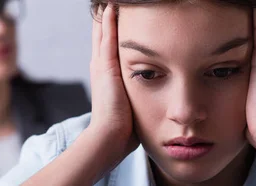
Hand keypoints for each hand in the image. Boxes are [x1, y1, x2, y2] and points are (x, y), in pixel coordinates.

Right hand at [89, 3, 138, 156]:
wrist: (110, 137)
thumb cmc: (123, 129)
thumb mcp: (131, 106)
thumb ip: (138, 97)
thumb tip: (155, 100)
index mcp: (105, 76)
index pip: (108, 47)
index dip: (110, 31)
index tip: (116, 15)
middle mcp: (100, 67)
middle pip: (101, 34)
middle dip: (106, 18)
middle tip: (111, 3)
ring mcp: (101, 65)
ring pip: (102, 31)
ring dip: (107, 15)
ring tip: (111, 1)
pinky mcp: (105, 66)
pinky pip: (107, 37)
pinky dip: (108, 21)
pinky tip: (111, 7)